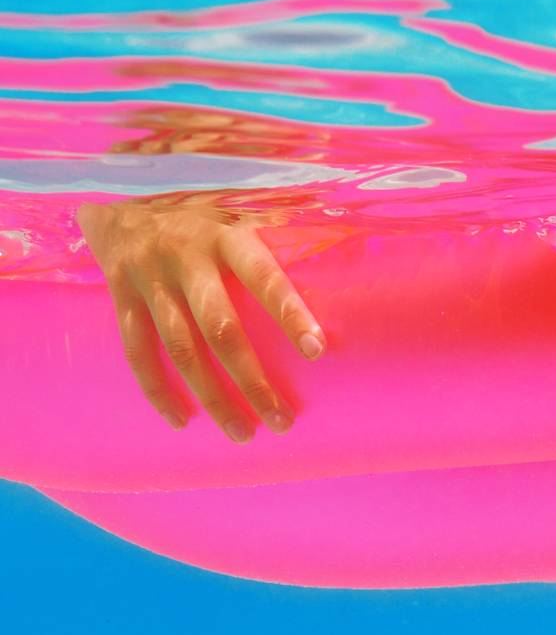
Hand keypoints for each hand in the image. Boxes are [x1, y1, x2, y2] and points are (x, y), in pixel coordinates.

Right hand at [76, 199, 324, 439]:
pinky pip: (138, 351)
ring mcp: (149, 278)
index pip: (263, 277)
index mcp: (226, 235)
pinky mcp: (122, 296)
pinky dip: (158, 390)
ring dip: (212, 397)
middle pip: (220, 328)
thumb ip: (288, 227)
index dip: (289, 313)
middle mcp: (185, 256)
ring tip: (243, 433)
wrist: (123, 200)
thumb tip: (355, 244)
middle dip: (252, 381)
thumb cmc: (206, 215)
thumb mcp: (243, 208)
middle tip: (282, 422)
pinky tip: (182, 421)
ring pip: (180, 350)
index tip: (316, 351)